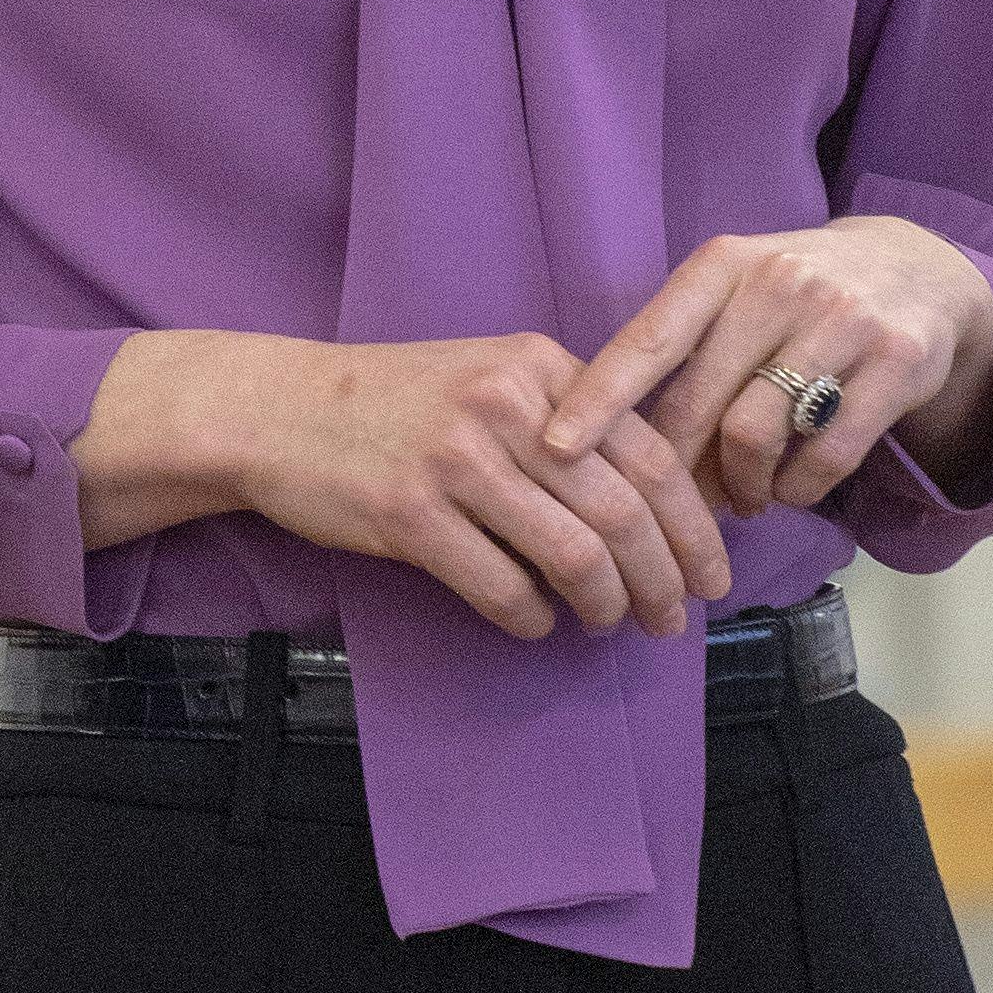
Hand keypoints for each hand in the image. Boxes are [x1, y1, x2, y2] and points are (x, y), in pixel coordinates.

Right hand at [237, 331, 735, 640]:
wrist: (279, 410)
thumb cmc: (395, 401)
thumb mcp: (490, 378)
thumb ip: (565, 420)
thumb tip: (652, 506)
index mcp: (539, 366)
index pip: (649, 453)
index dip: (693, 526)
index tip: (712, 574)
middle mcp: (506, 406)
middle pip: (622, 512)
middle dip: (663, 580)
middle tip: (671, 621)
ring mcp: (456, 460)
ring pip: (573, 556)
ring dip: (605, 608)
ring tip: (606, 625)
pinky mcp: (410, 515)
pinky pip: (502, 589)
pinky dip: (532, 620)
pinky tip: (533, 623)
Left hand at [538, 216, 992, 516]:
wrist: (919, 270)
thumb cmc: (797, 297)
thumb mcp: (737, 295)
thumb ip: (687, 357)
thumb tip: (617, 453)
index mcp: (723, 264)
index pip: (649, 337)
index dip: (599, 398)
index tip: (555, 447)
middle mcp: (778, 282)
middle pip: (699, 403)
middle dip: (678, 470)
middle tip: (677, 506)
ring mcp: (842, 318)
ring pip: (757, 434)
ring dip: (742, 486)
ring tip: (745, 496)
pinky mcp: (896, 360)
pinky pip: (825, 456)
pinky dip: (798, 489)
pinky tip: (791, 486)